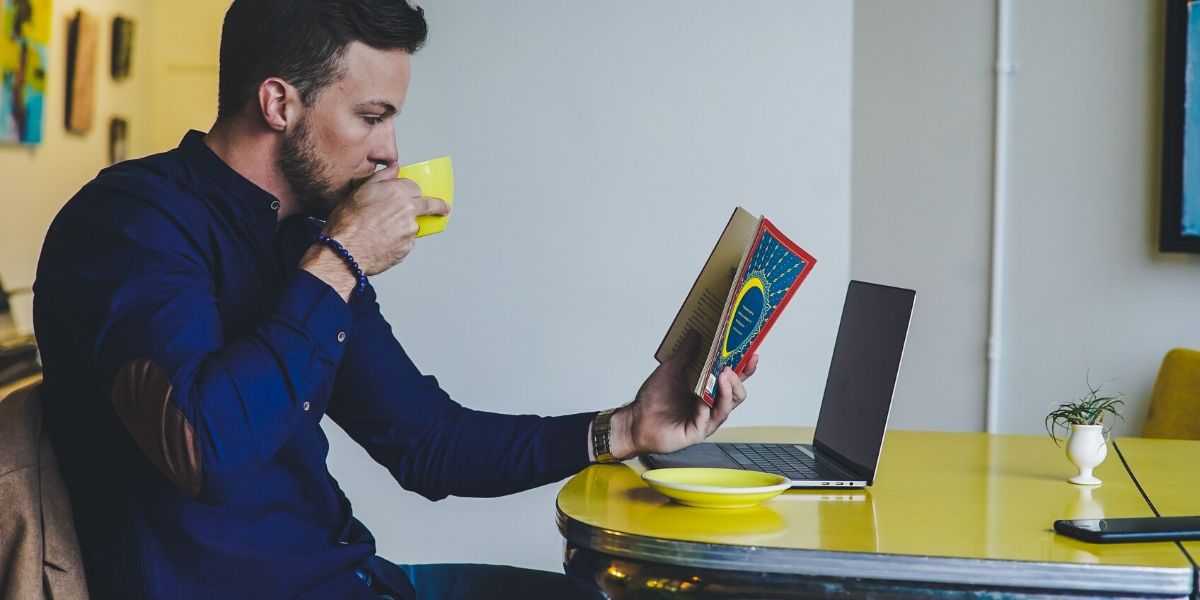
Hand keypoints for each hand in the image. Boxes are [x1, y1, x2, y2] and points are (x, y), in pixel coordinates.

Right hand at [322, 162, 449, 274]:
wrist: (345, 251)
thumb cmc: (348, 222)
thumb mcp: (360, 191)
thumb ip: (382, 177)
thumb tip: (395, 168)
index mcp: (397, 192)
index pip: (415, 187)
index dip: (412, 192)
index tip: (416, 195)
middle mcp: (408, 210)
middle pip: (430, 205)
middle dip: (439, 206)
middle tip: (445, 208)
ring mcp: (410, 230)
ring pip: (413, 226)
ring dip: (405, 227)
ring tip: (380, 232)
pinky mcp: (407, 248)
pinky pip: (406, 243)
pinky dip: (398, 242)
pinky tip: (381, 242)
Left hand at [607, 332, 757, 458]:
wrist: (636, 420)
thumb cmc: (653, 399)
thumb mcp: (670, 370)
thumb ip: (685, 354)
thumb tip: (696, 333)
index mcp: (709, 391)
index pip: (733, 379)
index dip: (745, 368)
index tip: (752, 354)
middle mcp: (712, 406)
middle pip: (737, 394)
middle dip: (738, 379)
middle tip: (730, 366)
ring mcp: (706, 420)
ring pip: (727, 406)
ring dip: (727, 390)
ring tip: (723, 375)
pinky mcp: (697, 432)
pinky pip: (708, 419)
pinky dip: (707, 407)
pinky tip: (704, 398)